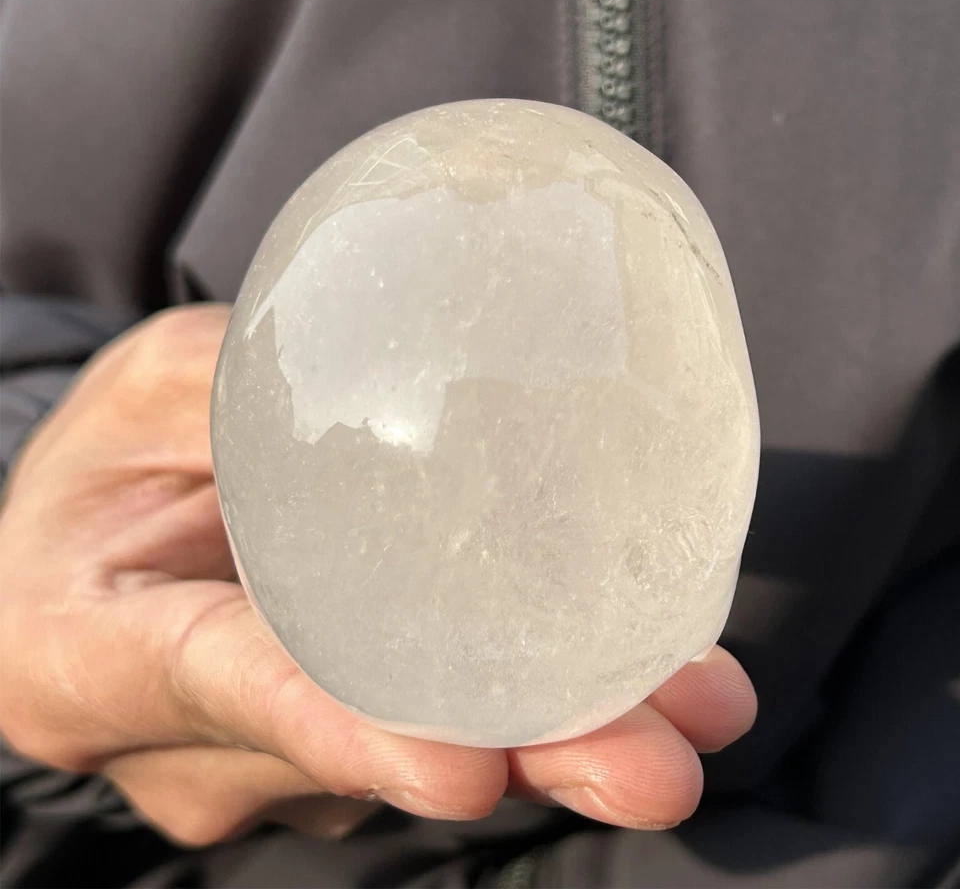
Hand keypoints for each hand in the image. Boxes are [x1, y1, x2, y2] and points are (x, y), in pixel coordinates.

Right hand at [0, 305, 755, 844]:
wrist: (92, 539)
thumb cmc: (107, 460)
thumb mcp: (143, 392)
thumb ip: (236, 387)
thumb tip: (383, 369)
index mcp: (95, 653)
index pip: (230, 688)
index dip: (351, 729)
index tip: (467, 766)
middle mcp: (195, 740)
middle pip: (364, 751)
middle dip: (517, 762)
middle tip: (651, 766)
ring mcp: (276, 757)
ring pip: (423, 750)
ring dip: (558, 739)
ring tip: (691, 717)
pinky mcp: (341, 737)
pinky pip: (443, 721)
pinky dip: (538, 700)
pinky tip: (638, 673)